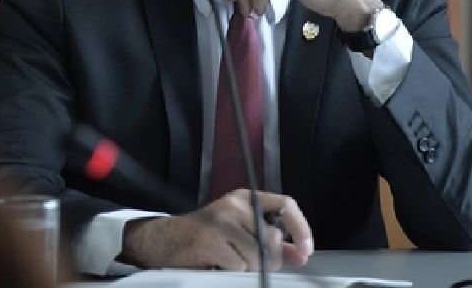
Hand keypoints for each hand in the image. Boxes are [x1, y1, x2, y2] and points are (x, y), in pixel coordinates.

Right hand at [120, 189, 312, 269]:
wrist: (165, 239)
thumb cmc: (206, 236)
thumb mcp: (241, 232)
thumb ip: (272, 242)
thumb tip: (301, 254)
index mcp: (245, 199)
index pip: (285, 205)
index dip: (301, 228)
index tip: (306, 249)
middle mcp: (234, 205)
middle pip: (273, 238)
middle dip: (269, 260)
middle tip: (252, 264)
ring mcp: (221, 221)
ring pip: (257, 256)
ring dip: (247, 268)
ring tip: (229, 261)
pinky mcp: (210, 240)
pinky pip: (238, 266)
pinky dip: (230, 271)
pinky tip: (217, 264)